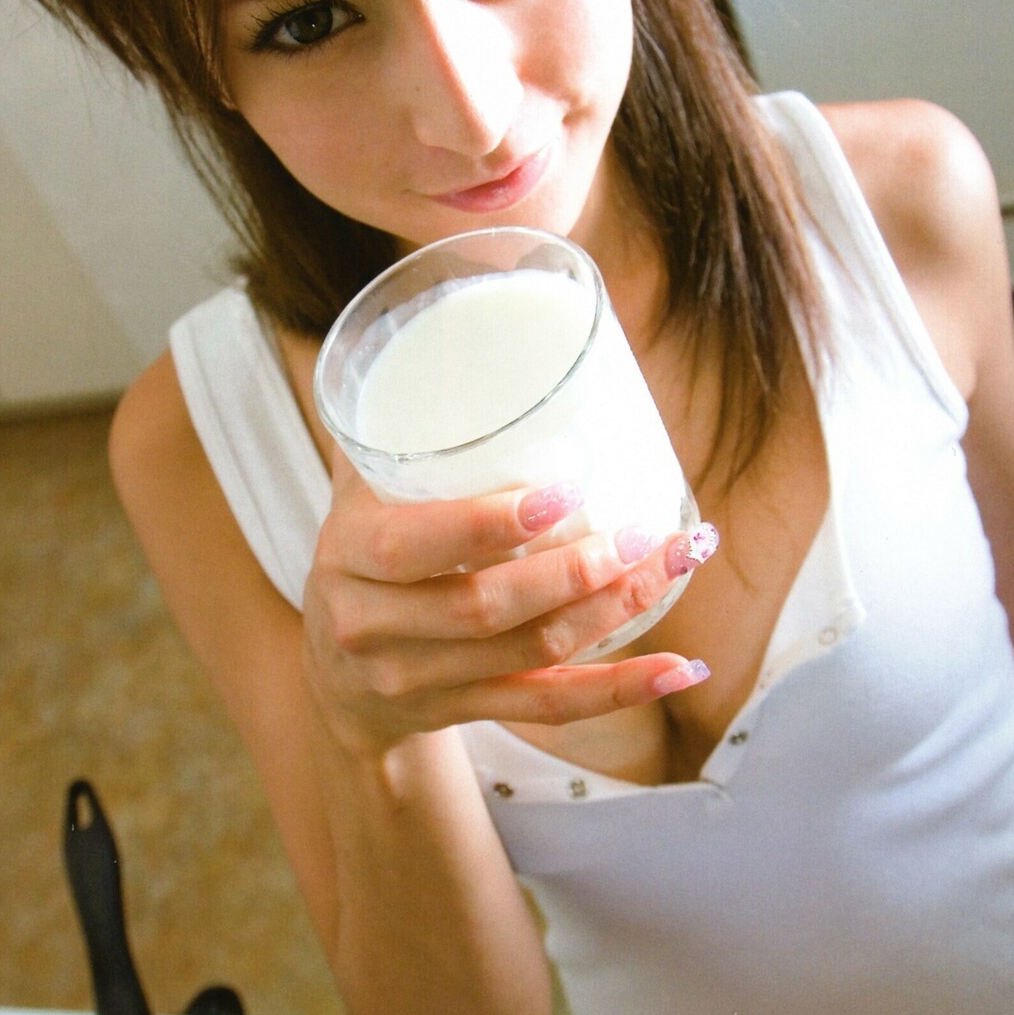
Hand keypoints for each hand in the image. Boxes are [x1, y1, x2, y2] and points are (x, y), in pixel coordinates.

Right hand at [302, 457, 715, 757]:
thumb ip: (395, 418)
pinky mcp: (467, 713)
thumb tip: (466, 301)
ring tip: (672, 563)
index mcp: (349, 555)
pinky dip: (622, 689)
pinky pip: (551, 706)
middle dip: (577, 570)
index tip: (564, 491)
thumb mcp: (358, 490)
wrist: (332, 682)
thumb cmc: (362, 555)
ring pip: (531, 653)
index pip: (417, 546)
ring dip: (613, 610)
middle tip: (642, 530)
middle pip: (487, 607)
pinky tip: (681, 668)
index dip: (490, 524)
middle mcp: (376, 626)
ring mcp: (420, 679)